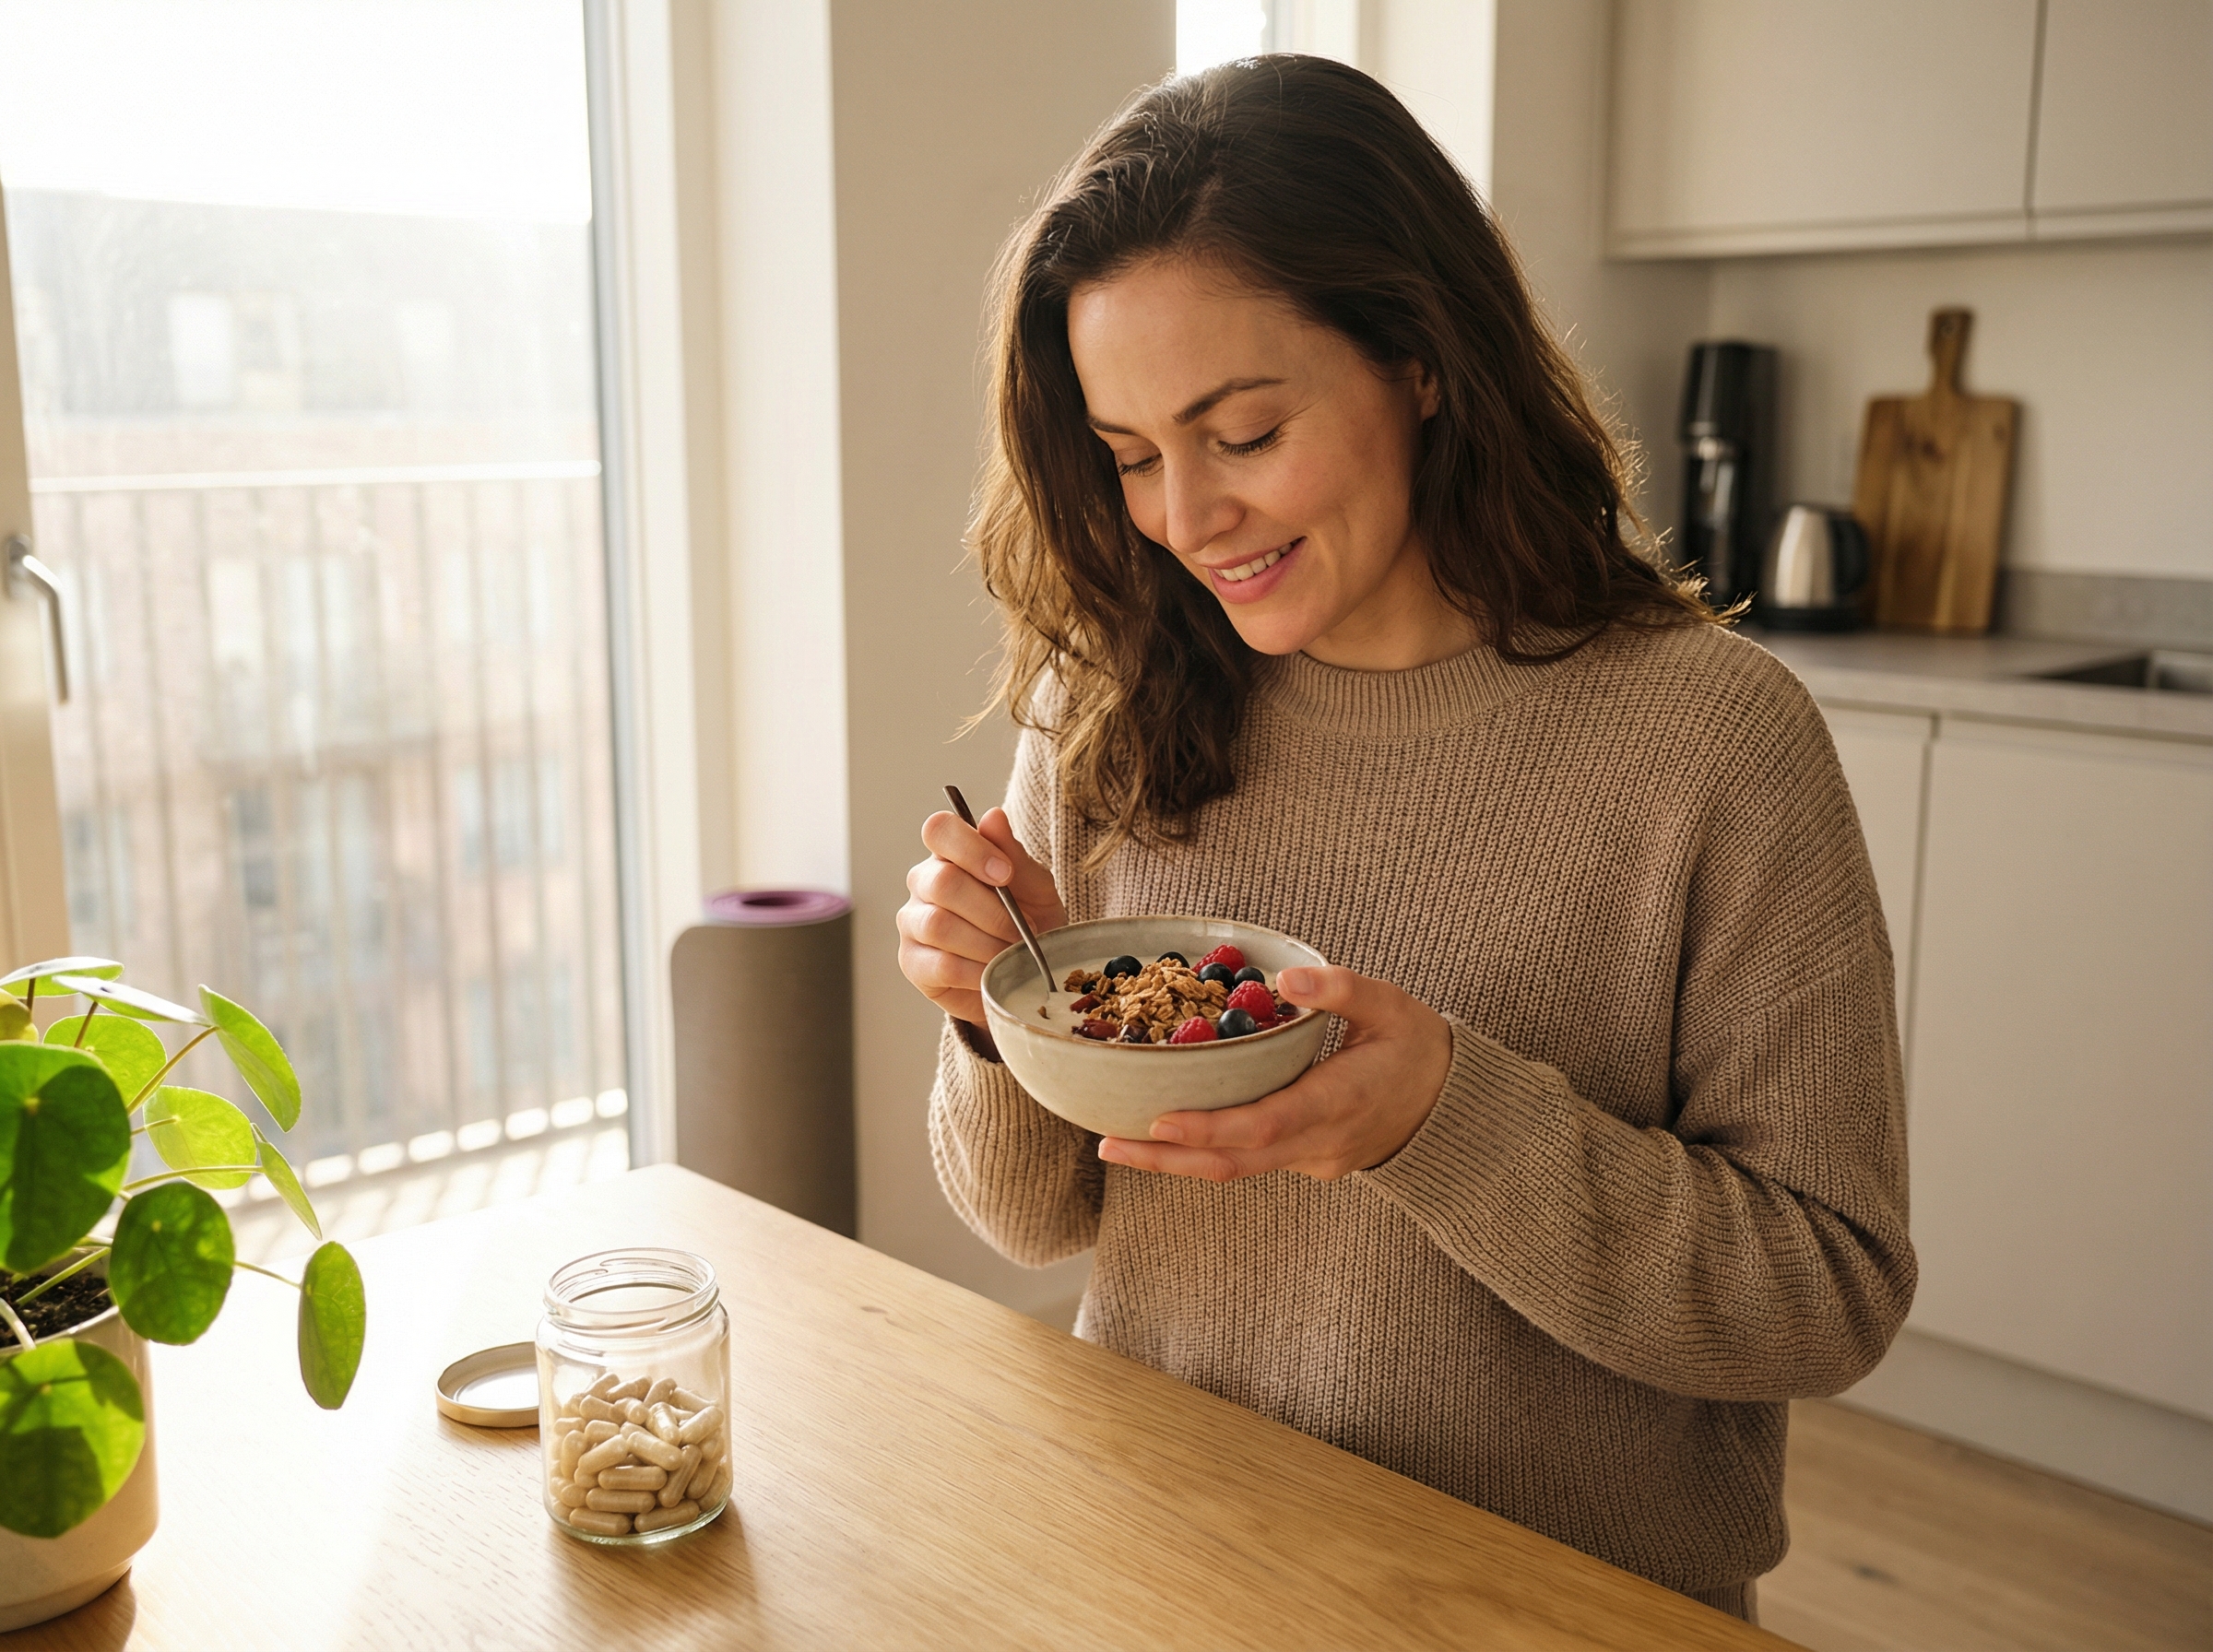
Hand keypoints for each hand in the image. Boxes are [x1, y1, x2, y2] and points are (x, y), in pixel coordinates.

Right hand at [897, 806, 1068, 1025]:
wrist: (1029, 975)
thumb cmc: (1031, 922)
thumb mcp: (1036, 888)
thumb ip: (1015, 856)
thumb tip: (993, 816)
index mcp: (951, 853)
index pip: (939, 829)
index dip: (970, 848)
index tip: (1005, 874)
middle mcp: (924, 882)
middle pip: (942, 882)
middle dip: (992, 910)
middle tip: (1024, 930)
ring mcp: (913, 922)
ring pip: (938, 925)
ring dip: (987, 944)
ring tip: (1013, 955)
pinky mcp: (912, 963)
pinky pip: (940, 965)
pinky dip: (976, 972)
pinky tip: (993, 973)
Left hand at [1098, 966, 1451, 1181]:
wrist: (1451, 1108)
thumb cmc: (1419, 1048)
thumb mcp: (1392, 1005)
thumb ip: (1341, 989)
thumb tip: (1285, 980)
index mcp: (1340, 1101)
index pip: (1266, 1124)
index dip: (1211, 1128)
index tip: (1160, 1120)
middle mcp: (1319, 1142)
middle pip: (1235, 1163)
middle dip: (1168, 1158)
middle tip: (1108, 1145)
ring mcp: (1311, 1159)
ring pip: (1236, 1170)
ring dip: (1176, 1161)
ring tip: (1117, 1144)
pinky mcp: (1305, 1161)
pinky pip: (1247, 1162)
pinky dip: (1204, 1151)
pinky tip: (1164, 1134)